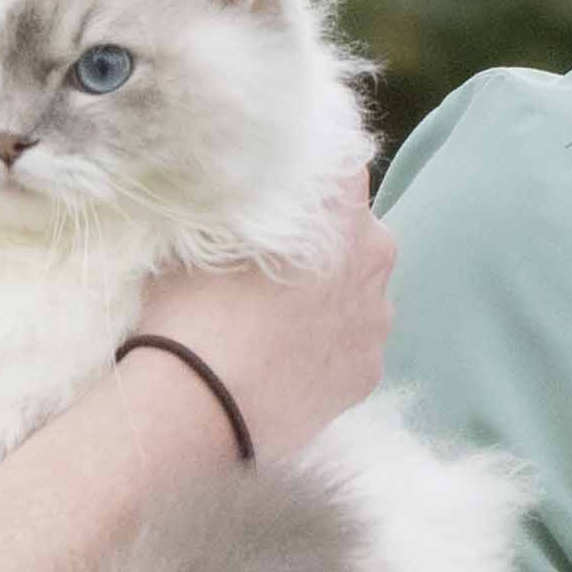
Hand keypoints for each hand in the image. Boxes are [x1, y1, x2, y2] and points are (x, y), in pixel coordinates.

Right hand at [130, 194, 392, 462]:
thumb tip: (248, 193)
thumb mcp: (206, 228)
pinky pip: (353, 347)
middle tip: (271, 269)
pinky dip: (329, 350)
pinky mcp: (370, 372)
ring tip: (275, 326)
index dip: (315, 179)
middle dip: (324, 245)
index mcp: (339, 210)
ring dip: (330, 300)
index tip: (287, 195)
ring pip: (359, 294)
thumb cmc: (194, 305)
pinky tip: (287, 363)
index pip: (343, 168)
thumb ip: (246, 204)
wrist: (202, 403)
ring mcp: (376, 319)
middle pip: (356, 235)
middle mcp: (374, 257)